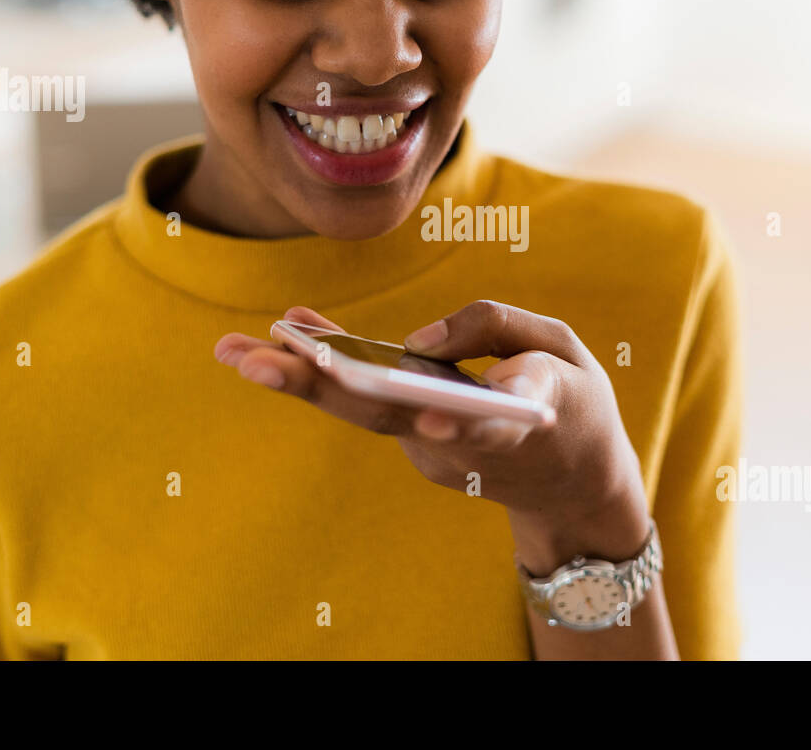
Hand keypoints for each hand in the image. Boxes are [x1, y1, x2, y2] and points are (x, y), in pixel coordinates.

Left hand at [215, 301, 650, 572]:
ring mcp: (435, 453)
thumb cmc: (575, 404)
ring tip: (235, 351)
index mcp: (522, 420)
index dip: (458, 419)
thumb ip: (495, 326)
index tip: (432, 412)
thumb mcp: (565, 349)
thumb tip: (414, 340)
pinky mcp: (420, 448)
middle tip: (254, 361)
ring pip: (363, 412)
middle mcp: (463, 444)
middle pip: (385, 414)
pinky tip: (284, 338)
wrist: (573, 485)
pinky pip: (370, 402)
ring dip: (300, 380)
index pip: (486, 422)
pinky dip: (330, 368)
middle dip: (319, 385)